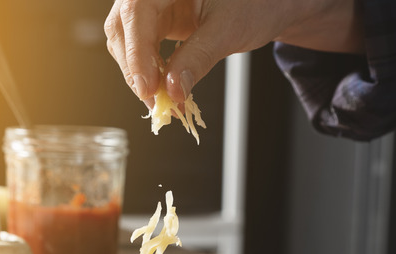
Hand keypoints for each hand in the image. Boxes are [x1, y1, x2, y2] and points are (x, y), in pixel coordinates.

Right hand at [104, 0, 362, 103]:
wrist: (270, 3)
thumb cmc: (256, 4)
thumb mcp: (228, 30)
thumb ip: (198, 57)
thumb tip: (173, 90)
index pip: (137, 13)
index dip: (137, 54)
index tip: (147, 88)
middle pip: (124, 28)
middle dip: (136, 69)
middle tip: (156, 101)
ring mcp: (152, 6)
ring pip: (127, 41)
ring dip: (139, 74)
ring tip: (163, 100)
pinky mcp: (157, 22)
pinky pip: (141, 47)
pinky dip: (149, 71)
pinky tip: (164, 87)